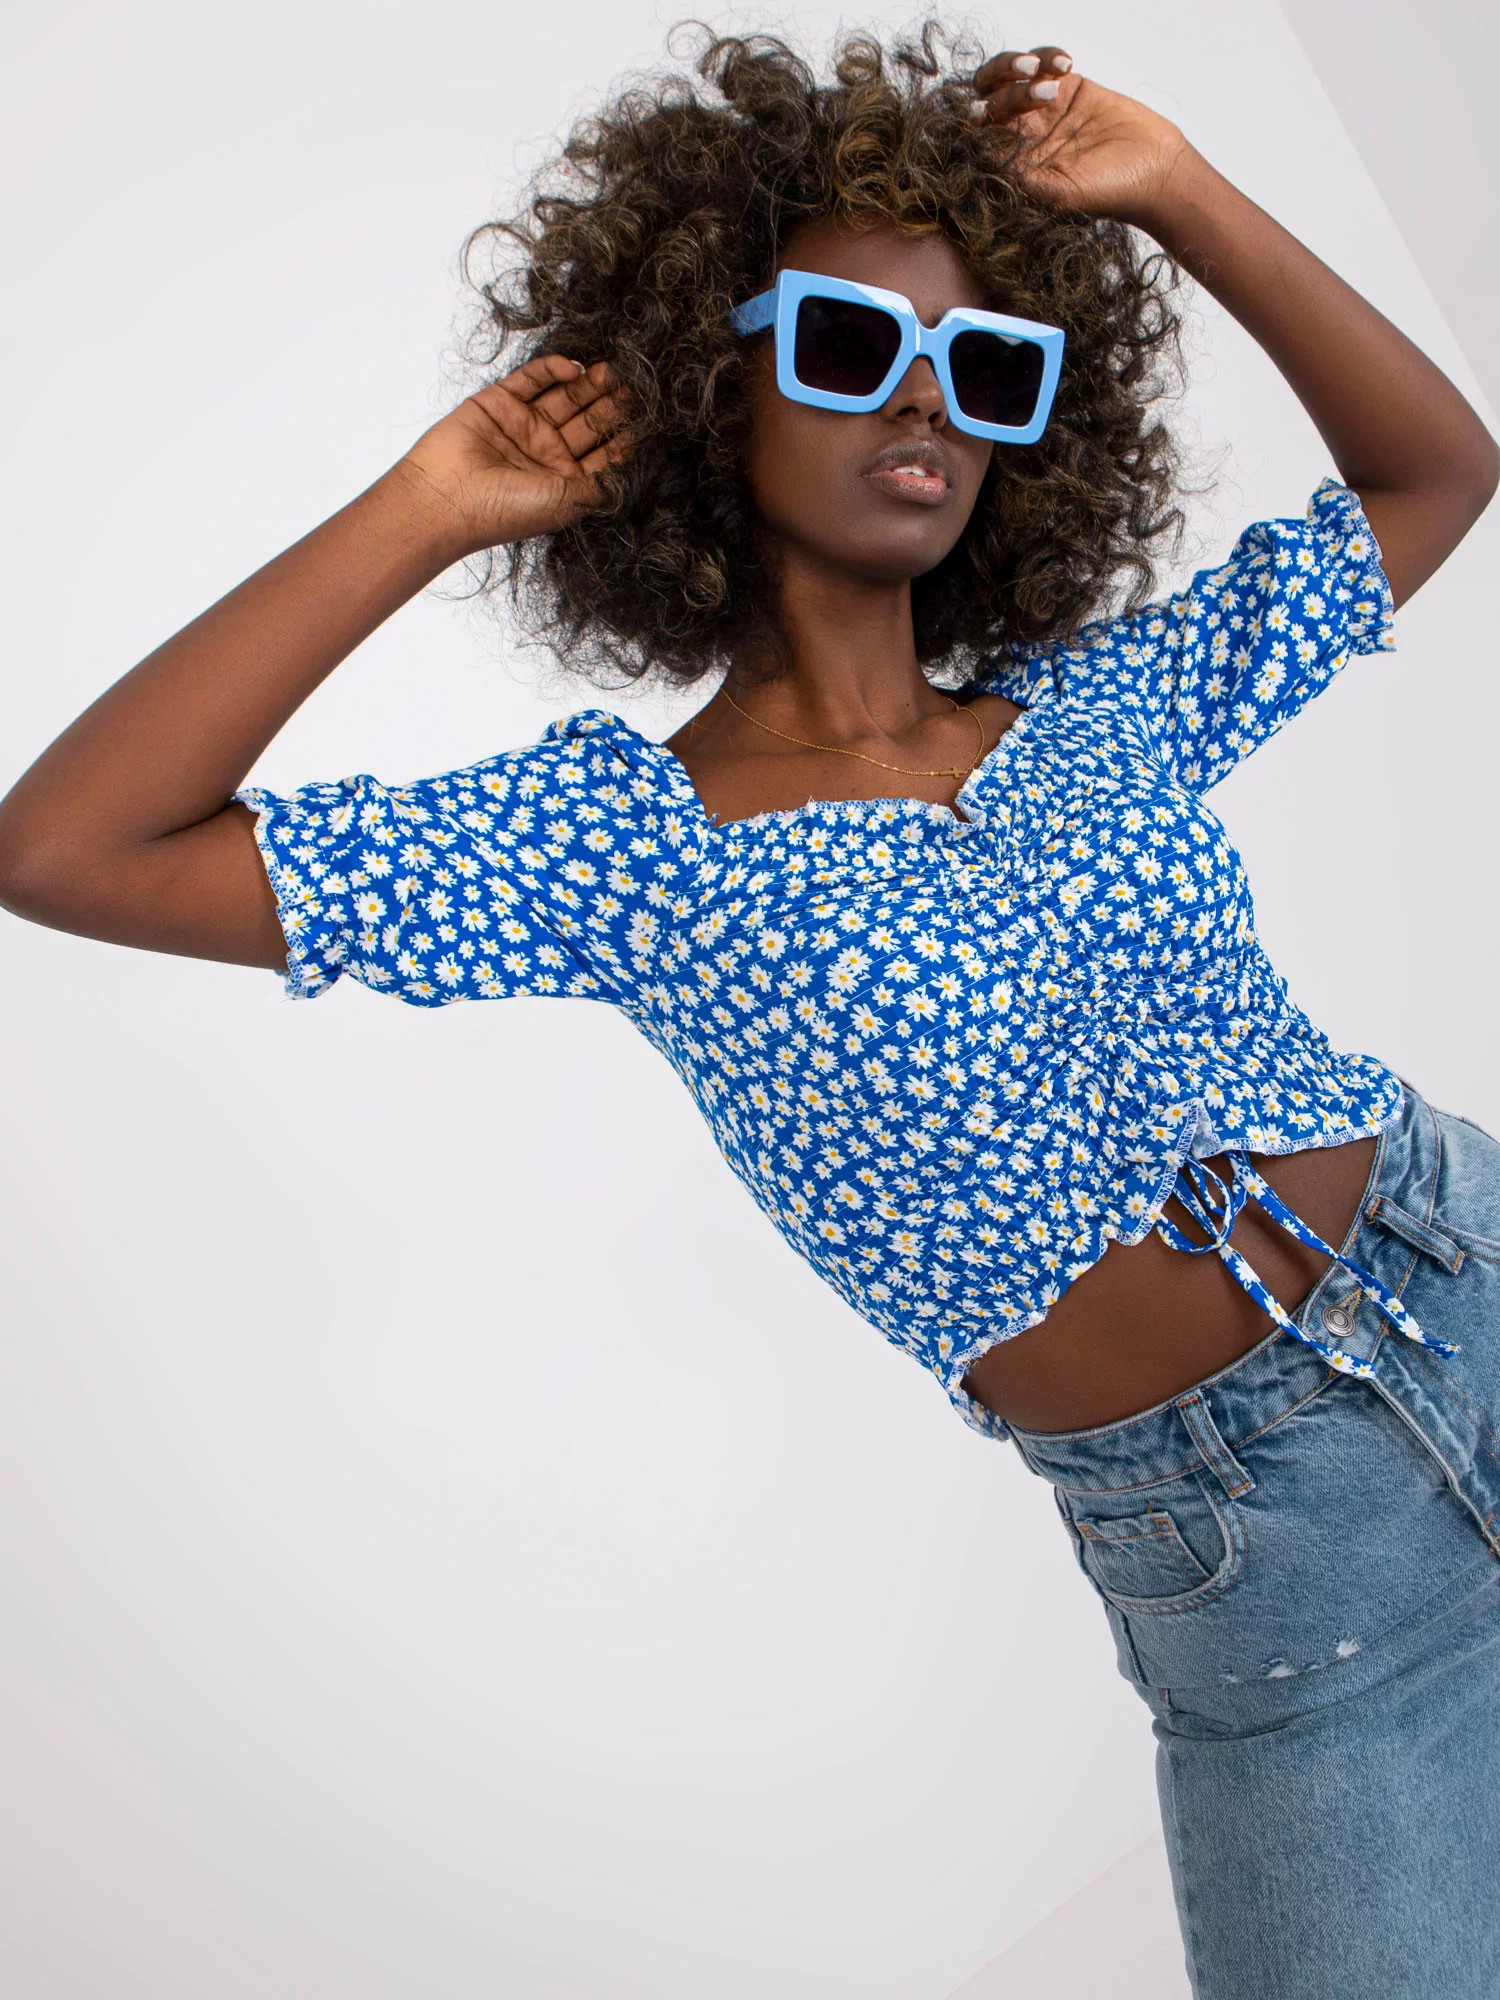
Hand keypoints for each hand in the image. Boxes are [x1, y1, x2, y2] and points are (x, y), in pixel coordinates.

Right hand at [397, 354, 634, 553]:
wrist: (445, 499)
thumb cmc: (504, 511)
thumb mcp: (568, 504)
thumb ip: (604, 484)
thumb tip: (636, 468)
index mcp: (564, 483)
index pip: (603, 454)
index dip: (626, 435)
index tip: (652, 417)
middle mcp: (546, 455)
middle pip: (587, 421)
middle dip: (610, 404)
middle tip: (635, 385)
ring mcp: (522, 426)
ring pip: (564, 397)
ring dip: (588, 385)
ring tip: (613, 372)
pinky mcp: (498, 402)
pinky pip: (531, 379)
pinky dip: (553, 369)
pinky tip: (574, 367)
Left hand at [968, 46, 1195, 225]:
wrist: (1154, 171)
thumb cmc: (1109, 192)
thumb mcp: (1058, 193)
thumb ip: (1021, 174)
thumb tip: (982, 151)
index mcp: (1014, 162)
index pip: (980, 133)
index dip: (976, 116)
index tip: (984, 109)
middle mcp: (1024, 134)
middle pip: (990, 96)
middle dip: (999, 81)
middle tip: (1028, 76)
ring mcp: (1046, 108)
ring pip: (1012, 74)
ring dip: (1019, 64)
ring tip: (1046, 71)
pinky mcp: (1070, 87)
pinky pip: (1046, 61)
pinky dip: (1048, 54)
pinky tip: (1066, 63)